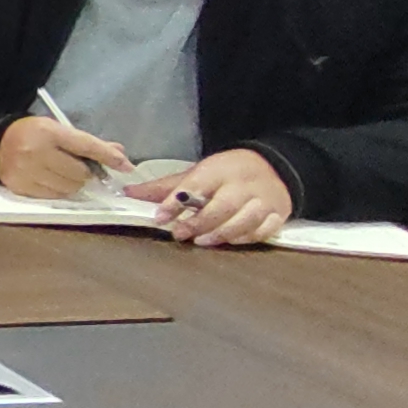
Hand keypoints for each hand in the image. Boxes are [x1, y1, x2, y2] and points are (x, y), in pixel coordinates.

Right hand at [0, 116, 129, 198]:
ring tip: (64, 175)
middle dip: (85, 174)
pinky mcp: (20, 187)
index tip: (127, 167)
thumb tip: (119, 154)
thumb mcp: (58, 130)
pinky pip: (52, 196)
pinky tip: (52, 181)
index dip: (108, 157)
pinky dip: (58, 191)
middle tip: (78, 168)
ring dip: (73, 184)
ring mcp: (27, 172)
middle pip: (79, 173)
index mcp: (49, 132)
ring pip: (67, 188)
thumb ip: (87, 143)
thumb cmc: (33, 134)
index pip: (86, 146)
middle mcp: (36, 152)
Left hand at [126, 148, 292, 247]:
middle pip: (223, 206)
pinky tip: (230, 241)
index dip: (176, 202)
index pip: (196, 185)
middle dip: (199, 222)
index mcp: (219, 169)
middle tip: (180, 234)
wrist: (274, 166)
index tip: (160, 217)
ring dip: (223, 233)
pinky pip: (264, 230)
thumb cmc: (227, 172)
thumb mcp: (197, 173)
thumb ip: (165, 187)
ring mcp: (263, 200)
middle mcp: (243, 184)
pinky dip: (247, 238)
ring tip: (203, 241)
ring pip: (246, 219)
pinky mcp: (278, 214)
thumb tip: (128, 193)